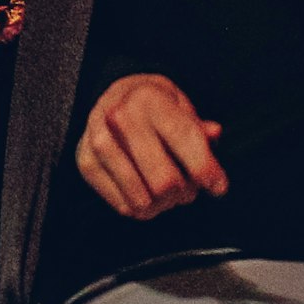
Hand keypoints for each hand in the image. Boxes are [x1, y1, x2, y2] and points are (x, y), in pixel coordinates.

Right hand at [76, 73, 226, 219]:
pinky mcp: (86, 162)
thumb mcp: (181, 107)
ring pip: (143, 200)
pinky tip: (146, 191)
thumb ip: (198, 127)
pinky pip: (124, 206)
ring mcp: (98, 142)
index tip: (218, 186)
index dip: (208, 172)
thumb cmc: (152, 106)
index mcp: (149, 99)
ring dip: (163, 204)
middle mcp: (119, 118)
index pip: (186, 143)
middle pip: (165, 181)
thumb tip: (214, 134)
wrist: (114, 96)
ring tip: (167, 192)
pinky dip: (142, 207)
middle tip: (188, 188)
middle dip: (185, 193)